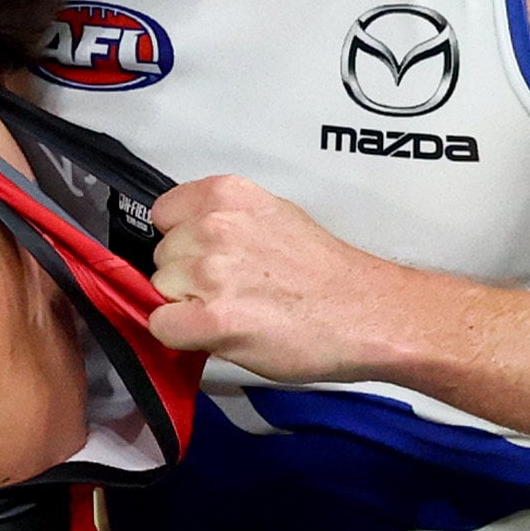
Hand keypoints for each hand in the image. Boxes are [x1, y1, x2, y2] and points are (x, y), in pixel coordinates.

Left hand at [147, 175, 413, 380]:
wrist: (367, 314)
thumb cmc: (324, 272)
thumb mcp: (274, 217)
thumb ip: (226, 221)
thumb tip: (188, 239)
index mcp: (226, 194)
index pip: (164, 214)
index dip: (181, 241)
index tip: (207, 257)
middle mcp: (213, 226)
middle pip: (162, 257)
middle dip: (187, 277)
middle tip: (235, 291)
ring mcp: (211, 271)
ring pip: (161, 292)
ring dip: (188, 307)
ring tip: (238, 311)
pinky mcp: (212, 318)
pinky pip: (163, 327)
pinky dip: (182, 336)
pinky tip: (218, 334)